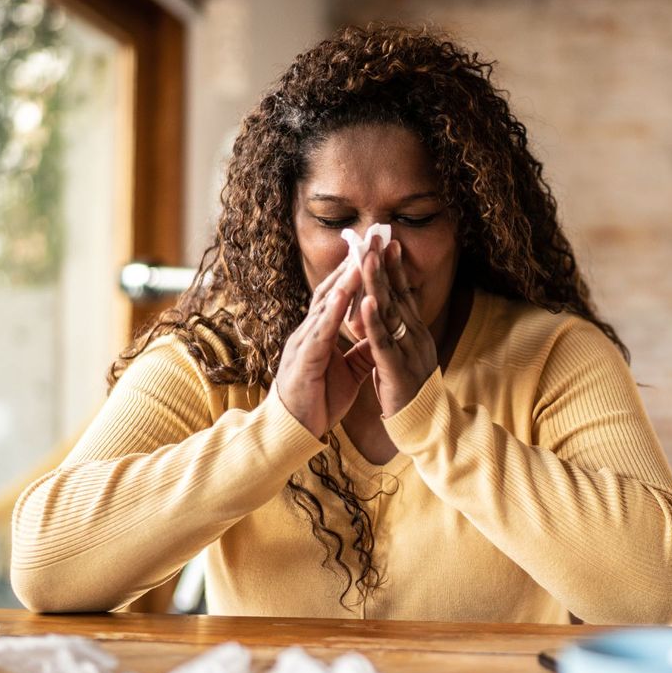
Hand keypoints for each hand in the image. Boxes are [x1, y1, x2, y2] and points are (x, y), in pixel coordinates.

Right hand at [275, 257, 375, 437]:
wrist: (293, 432)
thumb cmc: (316, 402)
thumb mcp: (347, 373)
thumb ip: (360, 353)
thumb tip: (378, 339)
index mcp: (320, 334)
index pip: (338, 297)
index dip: (355, 273)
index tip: (373, 251)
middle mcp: (309, 332)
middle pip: (331, 290)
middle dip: (351, 265)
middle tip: (369, 239)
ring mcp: (304, 343)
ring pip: (326, 304)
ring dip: (344, 279)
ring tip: (362, 256)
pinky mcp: (304, 359)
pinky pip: (321, 330)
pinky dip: (334, 310)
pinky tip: (346, 293)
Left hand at [357, 238, 436, 417]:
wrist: (424, 424)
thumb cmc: (408, 391)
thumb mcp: (404, 355)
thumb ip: (396, 334)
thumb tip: (385, 312)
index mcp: (415, 333)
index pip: (404, 294)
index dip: (395, 268)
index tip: (388, 243)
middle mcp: (415, 336)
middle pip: (398, 295)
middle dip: (385, 266)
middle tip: (376, 238)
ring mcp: (408, 351)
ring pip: (390, 313)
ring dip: (377, 284)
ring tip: (367, 259)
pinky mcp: (396, 369)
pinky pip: (383, 341)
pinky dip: (373, 321)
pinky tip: (366, 302)